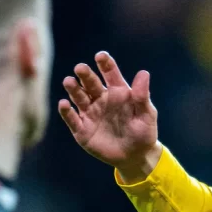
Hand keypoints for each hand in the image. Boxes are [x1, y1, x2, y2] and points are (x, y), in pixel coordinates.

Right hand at [58, 52, 160, 181]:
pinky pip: (72, 119)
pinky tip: (64, 104)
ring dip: (73, 89)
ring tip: (69, 81)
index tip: (101, 55)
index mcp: (119, 93)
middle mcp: (102, 100)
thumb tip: (144, 73)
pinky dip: (67, 111)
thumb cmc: (143, 132)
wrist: (135, 156)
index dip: (105, 64)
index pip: (111, 74)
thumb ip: (142, 96)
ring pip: (79, 97)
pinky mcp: (82, 129)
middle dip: (85, 75)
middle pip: (91, 84)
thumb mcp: (146, 115)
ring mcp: (90, 113)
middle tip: (80, 68)